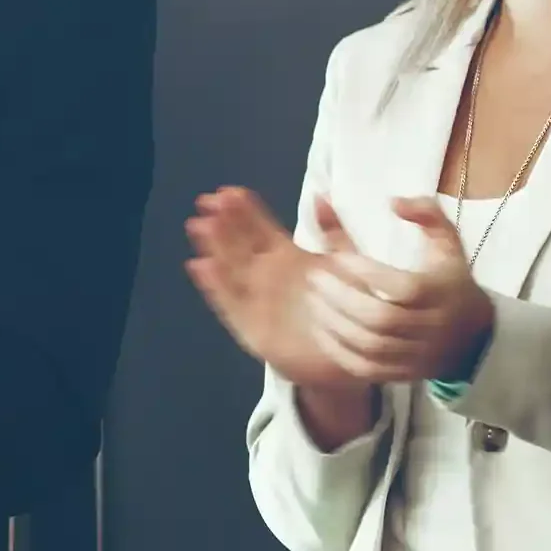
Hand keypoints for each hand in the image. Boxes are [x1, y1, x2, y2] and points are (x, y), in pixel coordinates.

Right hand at [184, 187, 354, 385]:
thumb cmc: (349, 309)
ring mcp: (257, 301)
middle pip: (240, 244)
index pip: (260, 228)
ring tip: (200, 226)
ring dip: (215, 248)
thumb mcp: (347, 265)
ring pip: (230, 270)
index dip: (244, 209)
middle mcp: (267, 276)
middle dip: (224, 223)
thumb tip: (320, 195)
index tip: (228, 191)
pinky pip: (230, 305)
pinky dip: (216, 287)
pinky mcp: (251, 328)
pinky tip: (202, 267)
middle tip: (207, 202)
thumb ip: (334, 232)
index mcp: (287, 257)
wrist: (350, 359)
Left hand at [300, 197, 494, 384]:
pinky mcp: (402, 374)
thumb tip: (393, 201)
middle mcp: (431, 326)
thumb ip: (426, 214)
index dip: (365, 272)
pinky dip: (339, 350)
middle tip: (315, 278)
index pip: (401, 287)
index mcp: (441, 292)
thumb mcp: (447, 242)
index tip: (336, 257)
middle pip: (380, 319)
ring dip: (335, 323)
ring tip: (313, 300)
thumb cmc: (451, 281)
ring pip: (370, 346)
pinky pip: (366, 369)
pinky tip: (323, 329)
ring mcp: (416, 355)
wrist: (473, 337)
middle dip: (341, 298)